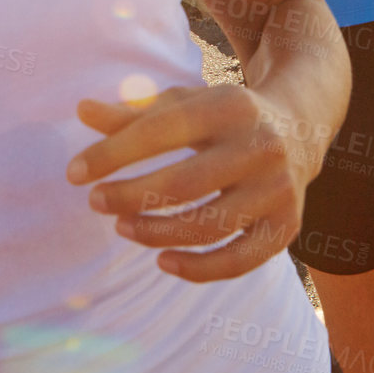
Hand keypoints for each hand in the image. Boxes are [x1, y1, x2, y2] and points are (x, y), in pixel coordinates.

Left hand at [66, 85, 321, 281]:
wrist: (299, 127)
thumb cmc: (222, 116)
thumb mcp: (183, 103)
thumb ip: (133, 112)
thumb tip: (82, 111)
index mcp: (230, 106)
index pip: (161, 131)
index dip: (113, 154)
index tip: (74, 173)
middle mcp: (260, 146)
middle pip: (184, 184)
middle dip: (131, 197)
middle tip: (95, 202)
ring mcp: (277, 189)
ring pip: (209, 226)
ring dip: (156, 233)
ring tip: (122, 227)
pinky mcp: (286, 226)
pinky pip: (238, 261)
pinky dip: (198, 269)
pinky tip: (162, 261)